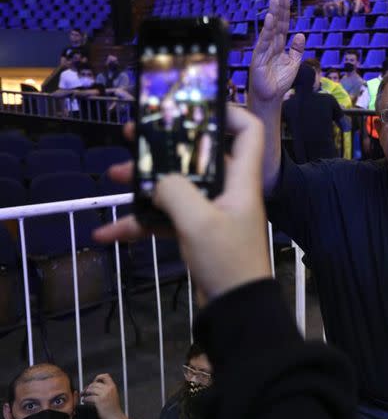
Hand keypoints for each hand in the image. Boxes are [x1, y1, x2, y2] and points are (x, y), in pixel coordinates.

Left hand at [82, 374, 122, 418]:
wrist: (115, 417)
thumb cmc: (113, 408)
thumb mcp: (113, 395)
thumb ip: (107, 390)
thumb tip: (96, 386)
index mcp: (113, 387)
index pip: (105, 376)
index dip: (98, 377)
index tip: (94, 381)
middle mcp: (109, 389)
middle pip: (95, 383)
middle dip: (88, 387)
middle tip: (85, 391)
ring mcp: (104, 394)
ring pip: (91, 389)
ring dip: (85, 392)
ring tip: (83, 396)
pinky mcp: (99, 401)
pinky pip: (89, 397)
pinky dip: (85, 399)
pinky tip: (84, 401)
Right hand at [93, 105, 271, 304]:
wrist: (236, 310)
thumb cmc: (227, 260)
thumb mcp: (199, 221)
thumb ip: (175, 190)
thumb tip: (159, 180)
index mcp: (240, 180)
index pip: (247, 132)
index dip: (227, 113)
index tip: (193, 107)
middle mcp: (228, 190)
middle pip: (199, 155)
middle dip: (165, 145)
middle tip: (134, 133)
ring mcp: (212, 212)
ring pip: (177, 186)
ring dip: (145, 183)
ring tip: (112, 176)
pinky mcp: (198, 233)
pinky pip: (167, 220)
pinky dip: (141, 224)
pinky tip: (108, 233)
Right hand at [249, 0, 304, 103]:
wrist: (271, 98)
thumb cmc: (280, 82)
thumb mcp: (294, 64)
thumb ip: (297, 50)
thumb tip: (300, 34)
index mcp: (279, 45)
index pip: (283, 24)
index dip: (285, 11)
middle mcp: (270, 45)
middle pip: (276, 23)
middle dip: (278, 8)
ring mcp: (264, 50)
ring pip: (270, 29)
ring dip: (273, 15)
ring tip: (275, 1)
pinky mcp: (259, 58)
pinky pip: (263, 42)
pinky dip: (267, 30)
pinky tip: (269, 19)